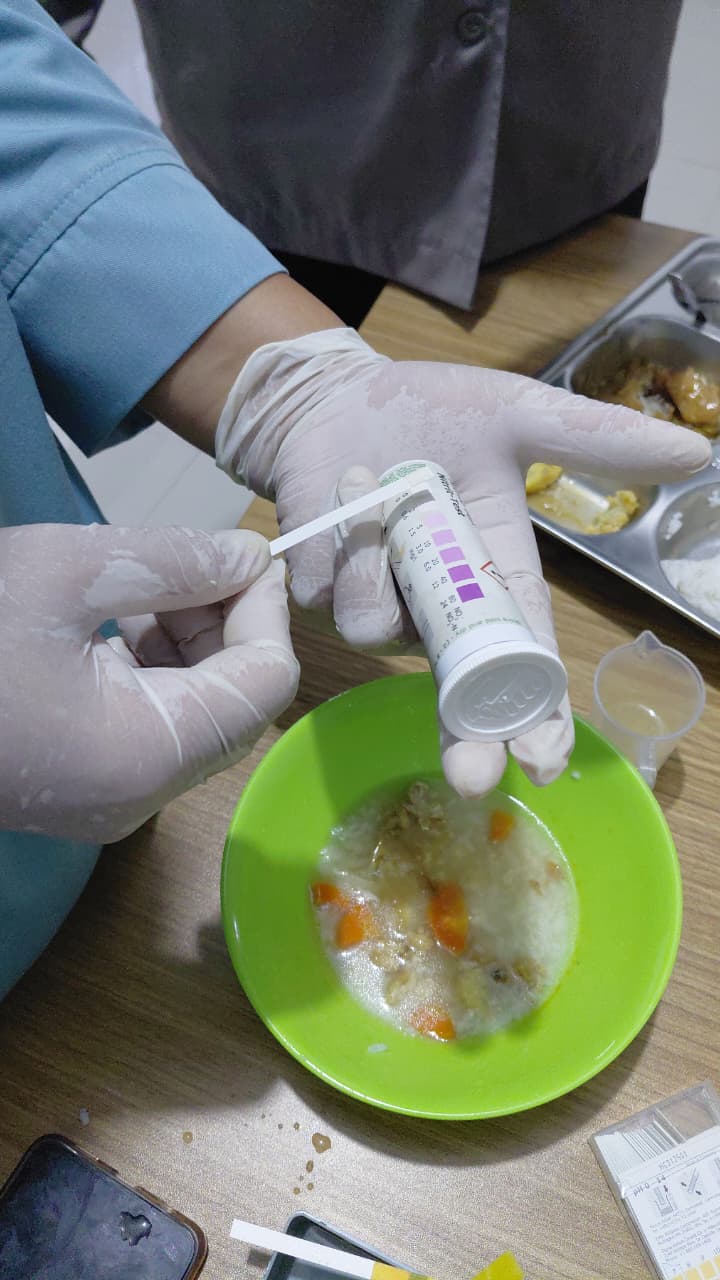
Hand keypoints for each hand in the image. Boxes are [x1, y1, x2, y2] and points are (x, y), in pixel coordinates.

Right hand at [0, 524, 297, 841]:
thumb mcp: (66, 570)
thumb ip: (175, 562)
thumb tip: (247, 559)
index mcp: (146, 753)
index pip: (265, 683)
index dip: (265, 610)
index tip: (240, 553)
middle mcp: (140, 795)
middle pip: (237, 703)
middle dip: (228, 623)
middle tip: (194, 559)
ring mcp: (109, 800)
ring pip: (197, 715)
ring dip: (192, 642)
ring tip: (151, 582)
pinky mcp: (82, 786)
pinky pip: (152, 726)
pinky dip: (154, 668)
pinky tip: (123, 618)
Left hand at [215, 328, 710, 794]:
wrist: (341, 397)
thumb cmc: (434, 411)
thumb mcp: (516, 417)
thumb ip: (593, 443)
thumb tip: (696, 456)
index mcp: (498, 581)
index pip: (526, 667)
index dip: (537, 720)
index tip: (544, 763)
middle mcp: (440, 612)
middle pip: (457, 697)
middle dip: (465, 737)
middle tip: (471, 773)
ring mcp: (377, 608)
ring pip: (379, 630)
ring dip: (378, 560)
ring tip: (377, 479)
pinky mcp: (317, 593)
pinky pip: (325, 593)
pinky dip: (337, 540)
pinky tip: (344, 486)